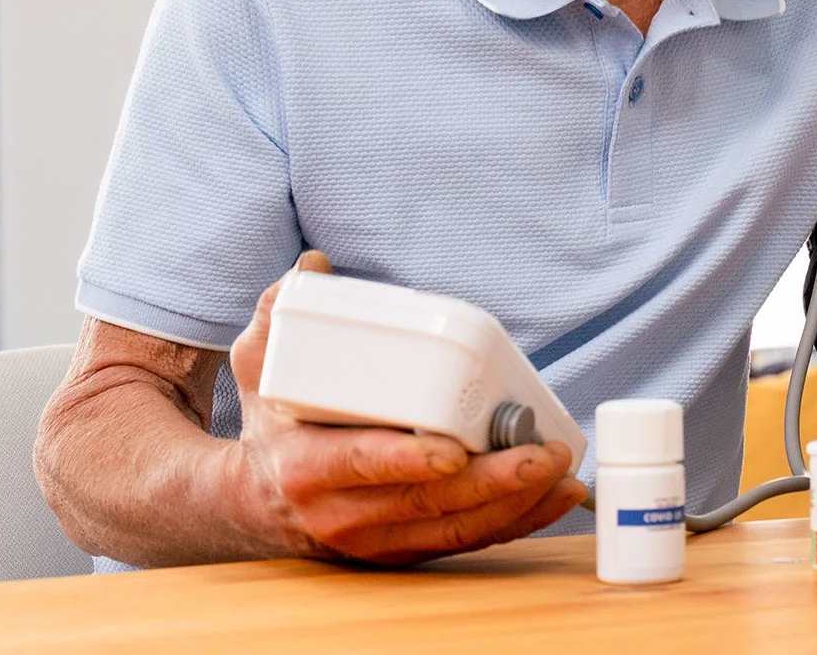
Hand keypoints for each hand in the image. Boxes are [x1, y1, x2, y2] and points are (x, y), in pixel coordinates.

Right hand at [225, 252, 587, 564]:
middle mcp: (342, 513)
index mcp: (306, 466)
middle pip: (427, 501)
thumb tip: (312, 266)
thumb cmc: (274, 425)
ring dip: (517, 503)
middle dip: (492, 480)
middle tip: (541, 452)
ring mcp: (377, 539)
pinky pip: (469, 541)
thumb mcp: (261, 370)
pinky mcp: (407, 549)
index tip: (453, 450)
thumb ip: (279, 316)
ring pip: (455, 528)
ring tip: (561, 471)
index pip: (360, 463)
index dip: (407, 459)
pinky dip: (518, 521)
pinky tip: (556, 495)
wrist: (255, 503)